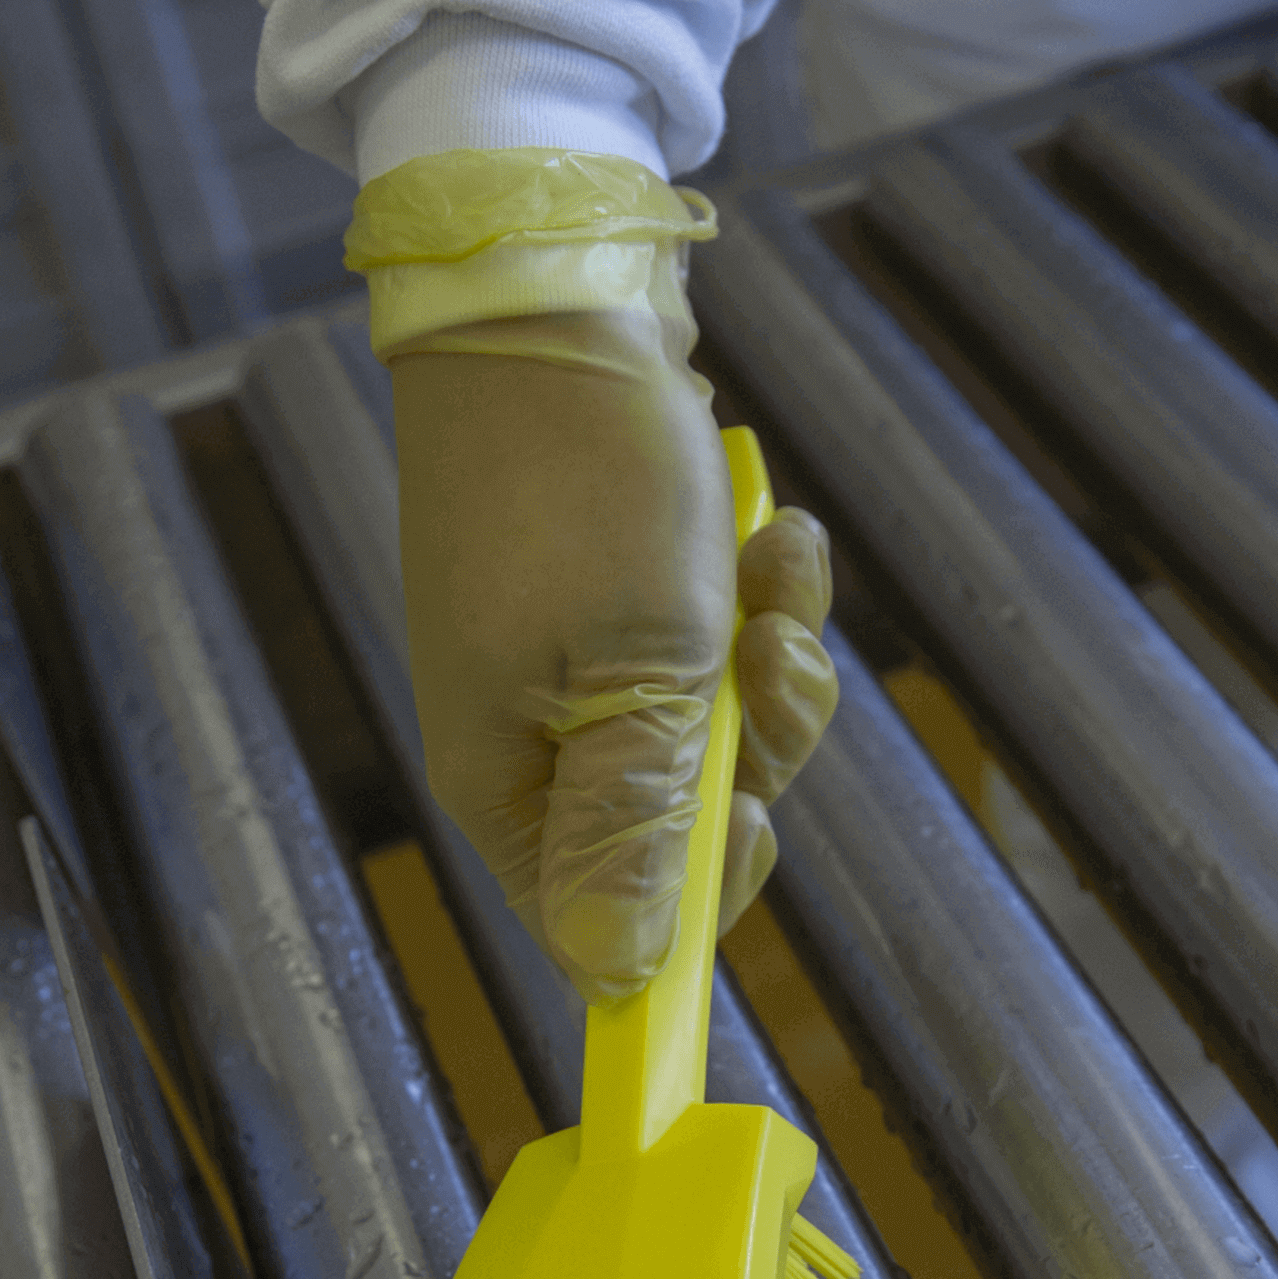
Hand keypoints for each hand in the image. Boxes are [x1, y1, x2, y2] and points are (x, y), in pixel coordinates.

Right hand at [391, 328, 839, 1004]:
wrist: (559, 300)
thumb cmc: (584, 482)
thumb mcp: (635, 672)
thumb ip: (635, 825)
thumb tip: (616, 978)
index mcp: (506, 782)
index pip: (598, 925)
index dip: (693, 898)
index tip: (751, 820)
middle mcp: (539, 739)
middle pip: (686, 829)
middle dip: (754, 749)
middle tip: (754, 663)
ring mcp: (581, 667)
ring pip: (726, 734)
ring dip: (771, 658)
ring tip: (758, 575)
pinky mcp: (627, 602)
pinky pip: (727, 648)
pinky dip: (759, 597)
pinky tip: (759, 535)